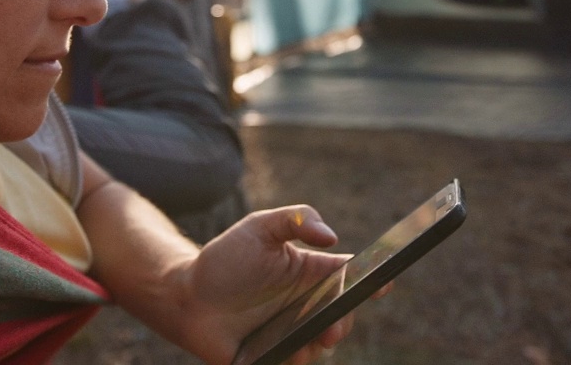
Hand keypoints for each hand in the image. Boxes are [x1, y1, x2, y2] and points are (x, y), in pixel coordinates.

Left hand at [176, 206, 375, 364]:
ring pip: (321, 345)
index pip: (351, 277)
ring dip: (318, 344)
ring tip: (310, 339)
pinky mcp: (274, 356)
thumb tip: (332, 238)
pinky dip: (295, 359)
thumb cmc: (226, 258)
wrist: (186, 295)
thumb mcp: (259, 227)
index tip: (384, 282)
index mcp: (311, 273)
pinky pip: (294, 363)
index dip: (374, 280)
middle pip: (342, 316)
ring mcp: (293, 333)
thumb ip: (295, 220)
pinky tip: (289, 351)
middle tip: (333, 324)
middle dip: (344, 322)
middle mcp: (308, 305)